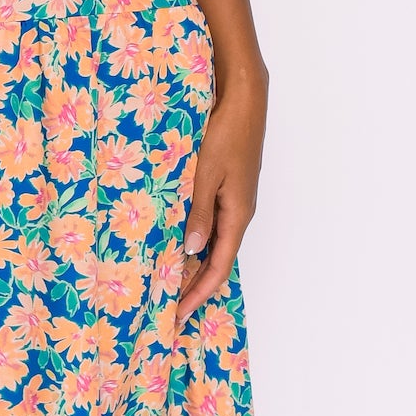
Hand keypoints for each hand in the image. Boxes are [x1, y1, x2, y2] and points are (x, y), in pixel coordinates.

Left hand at [178, 83, 265, 321]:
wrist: (245, 100)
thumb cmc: (227, 132)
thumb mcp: (206, 173)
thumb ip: (197, 211)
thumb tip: (191, 249)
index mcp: (237, 214)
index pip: (217, 268)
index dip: (198, 294)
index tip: (178, 314)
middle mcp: (239, 213)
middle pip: (216, 261)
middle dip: (194, 287)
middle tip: (169, 309)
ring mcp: (234, 201)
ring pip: (214, 244)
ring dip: (194, 266)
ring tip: (169, 284)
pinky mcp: (228, 189)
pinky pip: (212, 225)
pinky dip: (195, 242)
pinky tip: (178, 245)